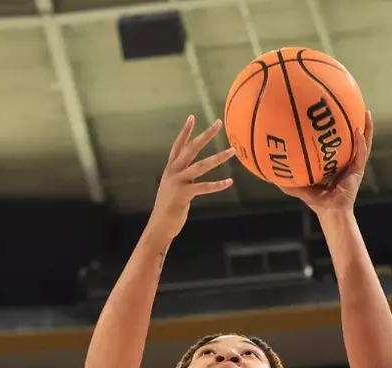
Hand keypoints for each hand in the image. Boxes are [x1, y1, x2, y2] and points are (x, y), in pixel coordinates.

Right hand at [146, 117, 234, 243]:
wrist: (159, 226)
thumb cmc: (168, 209)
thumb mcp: (172, 188)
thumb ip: (181, 178)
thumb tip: (190, 173)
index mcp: (170, 169)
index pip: (178, 145)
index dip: (185, 131)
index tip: (192, 117)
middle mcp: (173, 172)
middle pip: (191, 148)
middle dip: (205, 135)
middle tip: (218, 123)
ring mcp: (178, 182)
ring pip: (200, 165)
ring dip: (218, 157)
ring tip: (232, 151)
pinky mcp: (184, 194)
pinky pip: (204, 187)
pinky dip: (218, 185)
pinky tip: (229, 181)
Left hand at [279, 111, 371, 213]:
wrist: (331, 212)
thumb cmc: (317, 201)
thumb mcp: (300, 188)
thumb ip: (287, 180)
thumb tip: (268, 174)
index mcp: (334, 161)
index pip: (337, 141)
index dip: (336, 127)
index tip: (331, 111)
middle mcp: (346, 160)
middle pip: (352, 137)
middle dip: (353, 120)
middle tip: (352, 102)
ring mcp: (353, 165)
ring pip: (362, 142)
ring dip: (365, 127)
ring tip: (365, 112)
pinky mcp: (358, 171)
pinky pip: (361, 154)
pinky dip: (362, 143)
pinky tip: (359, 131)